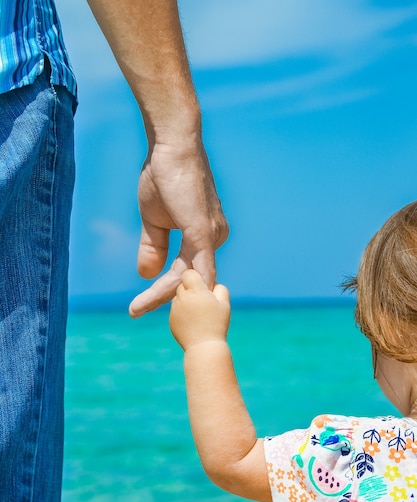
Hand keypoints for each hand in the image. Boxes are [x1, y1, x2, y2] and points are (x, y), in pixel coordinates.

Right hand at [128, 139, 228, 316]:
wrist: (171, 145)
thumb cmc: (164, 176)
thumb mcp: (154, 220)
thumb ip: (154, 247)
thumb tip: (146, 275)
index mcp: (205, 236)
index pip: (185, 271)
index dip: (163, 289)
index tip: (140, 304)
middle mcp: (215, 237)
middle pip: (188, 279)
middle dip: (161, 297)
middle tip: (135, 311)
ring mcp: (212, 235)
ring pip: (189, 276)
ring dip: (163, 294)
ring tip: (137, 308)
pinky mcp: (204, 231)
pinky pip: (197, 266)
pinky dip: (181, 284)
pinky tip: (168, 299)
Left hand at [169, 269, 230, 350]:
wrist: (204, 347)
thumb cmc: (217, 324)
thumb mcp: (224, 304)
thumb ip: (220, 288)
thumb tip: (212, 283)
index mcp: (196, 291)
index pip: (189, 274)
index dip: (195, 279)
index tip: (202, 287)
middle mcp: (182, 298)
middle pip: (183, 286)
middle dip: (191, 290)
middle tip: (202, 301)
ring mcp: (175, 309)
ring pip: (178, 298)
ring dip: (186, 302)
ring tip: (198, 314)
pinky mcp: (171, 320)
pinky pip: (176, 310)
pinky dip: (182, 313)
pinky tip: (192, 322)